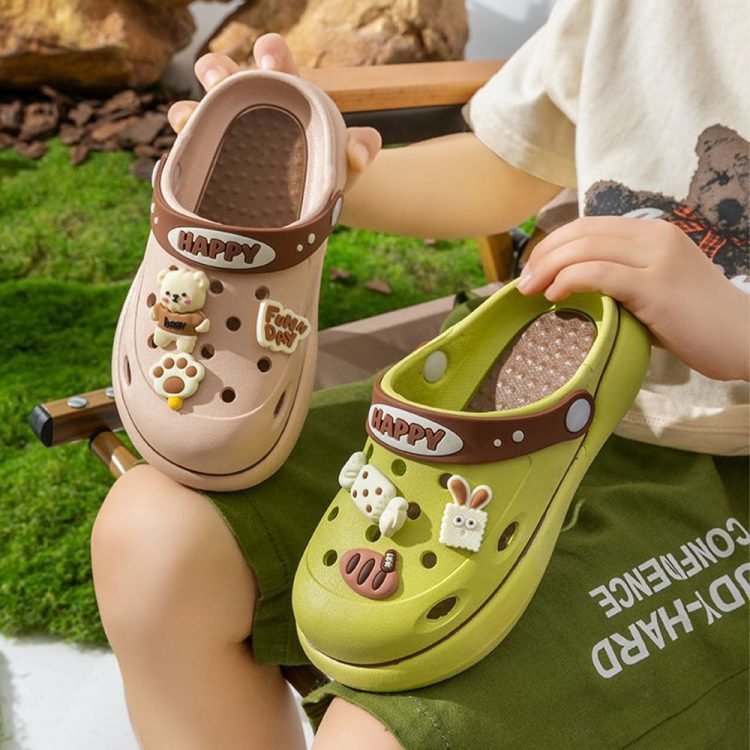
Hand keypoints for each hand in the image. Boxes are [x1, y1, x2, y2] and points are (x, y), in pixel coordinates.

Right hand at [167, 34, 380, 191]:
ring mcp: (226, 132)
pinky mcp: (213, 162)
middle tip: (224, 80)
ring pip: (194, 110)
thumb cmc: (330, 162)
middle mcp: (248, 104)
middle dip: (218, 69)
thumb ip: (362, 148)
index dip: (268, 51)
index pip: (272, 55)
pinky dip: (183, 155)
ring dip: (188, 110)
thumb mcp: (348, 155)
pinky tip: (182, 163)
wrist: (315, 196)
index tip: (271, 62)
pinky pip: (189, 154)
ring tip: (190, 120)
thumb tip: (359, 155)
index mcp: (283, 89)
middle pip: (221, 71)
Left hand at [517, 216, 749, 380]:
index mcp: (652, 232)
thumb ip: (620, 278)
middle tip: (524, 283)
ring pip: (586, 249)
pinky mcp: (656, 286)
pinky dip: (570, 280)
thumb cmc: (695, 322)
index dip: (552, 244)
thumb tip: (571, 286)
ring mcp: (657, 258)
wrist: (744, 337)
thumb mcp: (653, 288)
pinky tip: (555, 296)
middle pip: (581, 232)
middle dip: (543, 255)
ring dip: (549, 268)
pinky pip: (600, 273)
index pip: (588, 226)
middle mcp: (654, 236)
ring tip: (530, 291)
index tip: (533, 270)